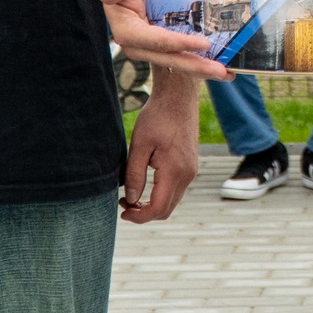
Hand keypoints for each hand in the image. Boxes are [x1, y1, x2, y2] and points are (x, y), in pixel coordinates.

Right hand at [98, 0, 232, 80]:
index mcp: (126, 30)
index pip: (154, 40)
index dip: (178, 44)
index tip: (203, 44)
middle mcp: (139, 45)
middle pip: (169, 58)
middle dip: (195, 66)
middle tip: (222, 71)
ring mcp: (153, 48)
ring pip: (178, 62)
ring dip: (202, 69)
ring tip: (226, 73)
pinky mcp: (165, 47)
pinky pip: (183, 57)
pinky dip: (202, 63)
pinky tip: (224, 69)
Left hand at [122, 83, 199, 223]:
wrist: (178, 96)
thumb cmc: (157, 116)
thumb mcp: (140, 144)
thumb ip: (135, 174)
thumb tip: (131, 199)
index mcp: (175, 171)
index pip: (158, 208)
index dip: (139, 216)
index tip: (122, 210)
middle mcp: (187, 174)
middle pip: (167, 210)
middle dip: (144, 213)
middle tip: (124, 203)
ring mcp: (191, 170)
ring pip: (172, 201)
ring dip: (152, 204)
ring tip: (132, 195)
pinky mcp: (190, 165)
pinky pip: (176, 189)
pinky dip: (160, 194)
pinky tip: (146, 185)